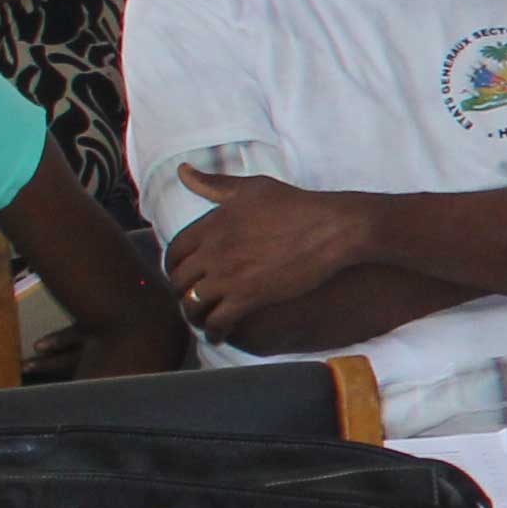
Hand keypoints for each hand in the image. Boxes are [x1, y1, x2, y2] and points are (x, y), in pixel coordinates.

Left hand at [167, 168, 370, 331]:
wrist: (333, 228)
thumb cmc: (296, 205)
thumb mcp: (251, 188)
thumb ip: (214, 183)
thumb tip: (182, 171)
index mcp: (211, 224)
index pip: (174, 251)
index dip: (174, 267)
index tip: (183, 274)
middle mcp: (213, 251)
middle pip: (179, 281)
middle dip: (181, 293)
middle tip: (191, 300)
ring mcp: (229, 275)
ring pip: (193, 304)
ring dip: (193, 315)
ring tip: (202, 322)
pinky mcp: (250, 297)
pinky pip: (218, 321)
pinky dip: (214, 332)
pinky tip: (219, 336)